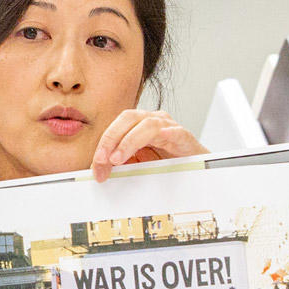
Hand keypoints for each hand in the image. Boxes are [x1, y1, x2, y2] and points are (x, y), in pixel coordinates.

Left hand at [89, 109, 206, 181]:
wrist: (192, 167)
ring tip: (118, 158)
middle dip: (111, 139)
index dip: (103, 144)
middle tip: (103, 160)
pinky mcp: (184, 137)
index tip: (96, 164)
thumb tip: (99, 169)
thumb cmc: (164, 163)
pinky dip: (168, 132)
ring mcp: (168, 127)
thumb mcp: (136, 164)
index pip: (116, 127)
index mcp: (137, 125)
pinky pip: (175, 131)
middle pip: (128, 118)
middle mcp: (152, 121)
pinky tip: (162, 137)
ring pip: (148, 124)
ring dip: (129, 141)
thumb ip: (120, 163)